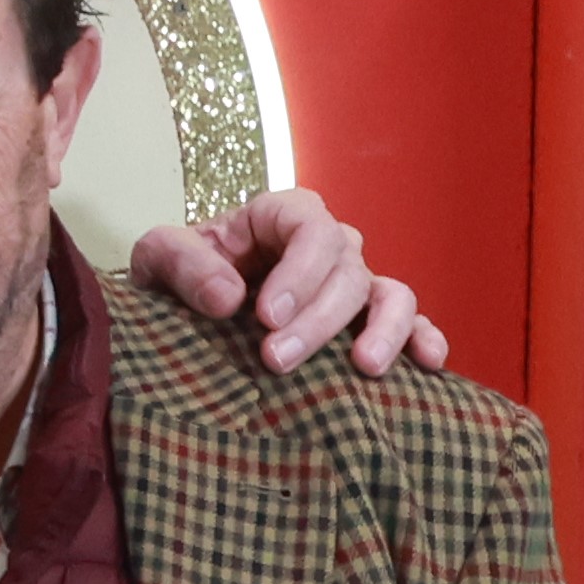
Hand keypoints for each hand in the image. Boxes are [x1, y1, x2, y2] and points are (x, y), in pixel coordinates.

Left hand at [127, 189, 447, 375]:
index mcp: (278, 216)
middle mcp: (324, 244)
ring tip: (364, 367)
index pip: (309, 226)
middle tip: (275, 359)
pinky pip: (411, 321)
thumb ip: (184, 264)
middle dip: (316, 318)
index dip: (298, 269)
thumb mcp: (158, 257)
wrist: (181, 310)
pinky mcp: (364, 318)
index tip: (265, 315)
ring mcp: (350, 281)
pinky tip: (426, 363)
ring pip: (387, 293)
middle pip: (345, 270)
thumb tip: (227, 297)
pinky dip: (424, 338)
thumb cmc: (177, 275)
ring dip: (382, 328)